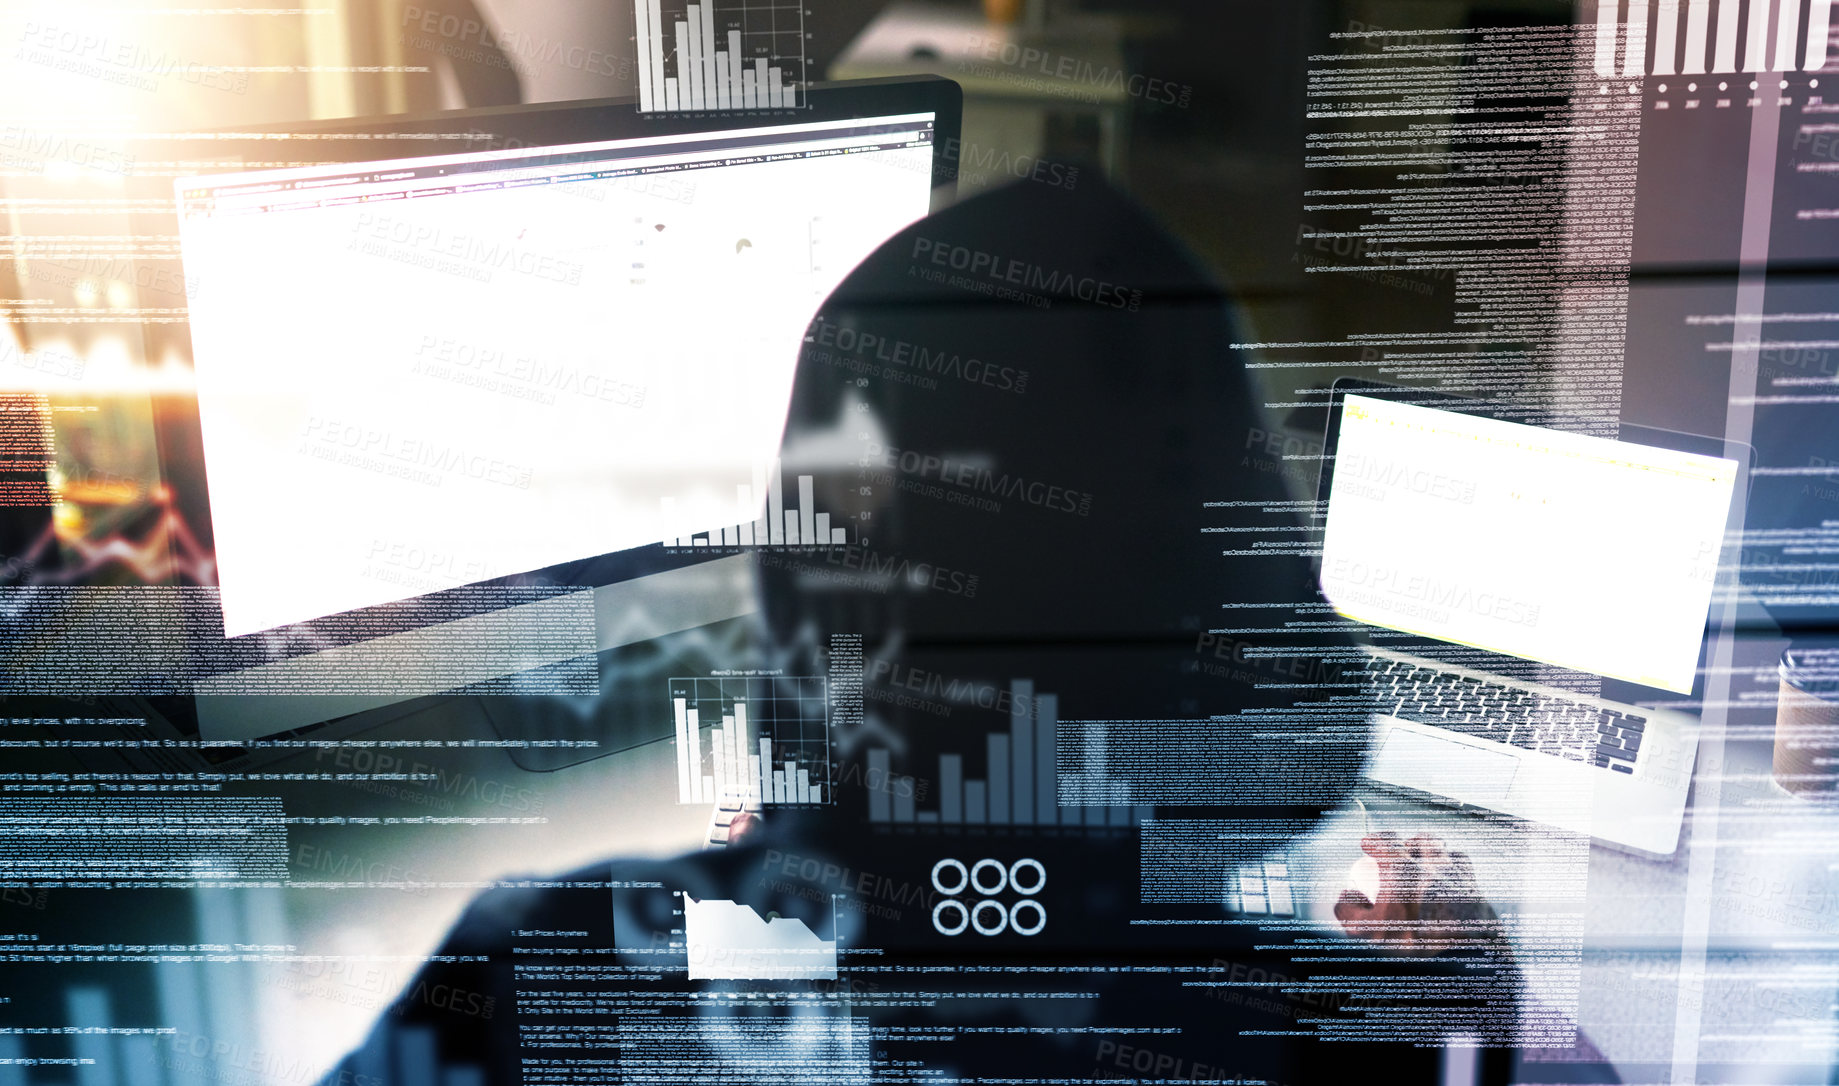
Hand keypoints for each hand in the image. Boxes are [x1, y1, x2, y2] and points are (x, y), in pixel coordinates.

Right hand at [1332, 832, 1500, 955]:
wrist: (1457, 961)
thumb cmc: (1409, 943)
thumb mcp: (1366, 932)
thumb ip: (1348, 910)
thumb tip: (1347, 893)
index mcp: (1404, 871)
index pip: (1386, 843)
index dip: (1375, 841)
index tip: (1367, 844)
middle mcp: (1434, 867)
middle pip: (1422, 841)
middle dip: (1409, 843)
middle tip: (1401, 852)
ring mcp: (1458, 877)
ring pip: (1448, 851)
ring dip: (1435, 853)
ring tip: (1427, 863)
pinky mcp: (1477, 890)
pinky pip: (1466, 869)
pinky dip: (1456, 868)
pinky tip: (1450, 879)